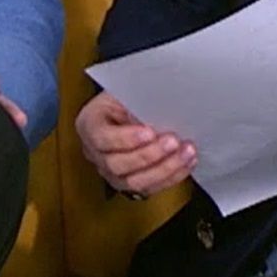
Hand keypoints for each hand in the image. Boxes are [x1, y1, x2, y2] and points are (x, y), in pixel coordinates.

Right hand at [76, 92, 194, 197]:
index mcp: (90, 125)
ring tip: (185, 153)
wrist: (128, 107)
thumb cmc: (126, 97)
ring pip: (135, 182)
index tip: (149, 131)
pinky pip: (151, 187)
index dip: (126, 139)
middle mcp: (96, 154)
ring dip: (165, 169)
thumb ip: (139, 98)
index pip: (102, 138)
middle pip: (117, 165)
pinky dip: (172, 176)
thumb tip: (164, 103)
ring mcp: (112, 172)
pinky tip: (187, 162)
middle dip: (149, 155)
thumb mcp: (126, 89)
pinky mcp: (132, 183)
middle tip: (172, 141)